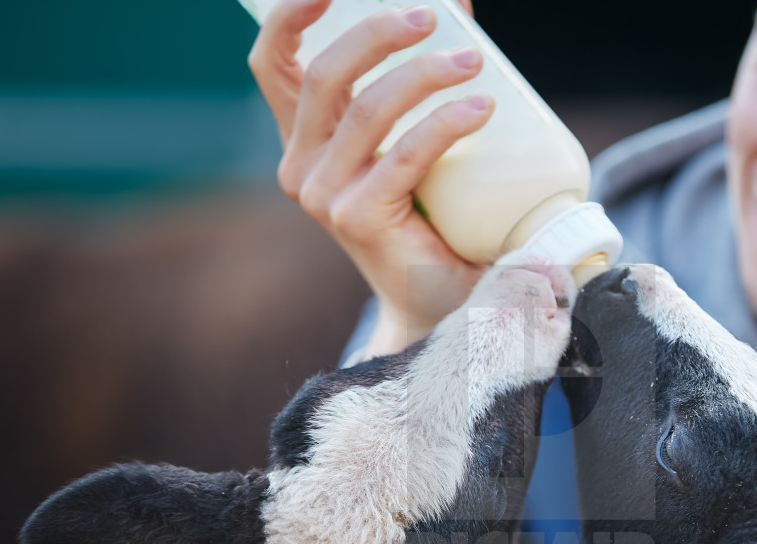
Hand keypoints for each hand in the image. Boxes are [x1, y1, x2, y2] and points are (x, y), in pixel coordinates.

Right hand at [248, 0, 491, 356]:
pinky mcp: (357, 218)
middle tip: (434, 16)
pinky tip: (482, 108)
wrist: (438, 301)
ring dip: (425, 73)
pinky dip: (446, 122)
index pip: (274, 64)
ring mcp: (323, 195)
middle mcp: (300, 166)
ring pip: (368, 108)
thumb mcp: (414, 141)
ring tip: (473, 64)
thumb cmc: (432, 217)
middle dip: (379, 31)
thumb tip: (455, 7)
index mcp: (303, 140)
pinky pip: (404, 153)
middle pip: (326, 74)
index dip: (292, 14)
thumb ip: (419, 80)